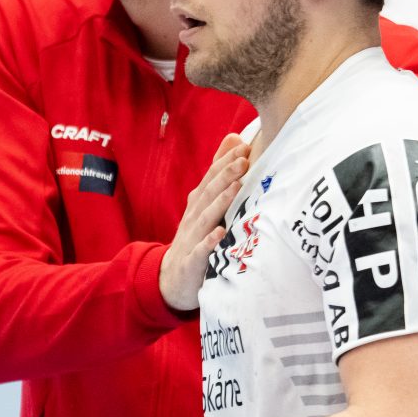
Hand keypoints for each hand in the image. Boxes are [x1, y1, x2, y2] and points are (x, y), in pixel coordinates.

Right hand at [159, 133, 249, 309]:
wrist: (173, 278)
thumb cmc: (196, 236)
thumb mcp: (205, 203)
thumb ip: (219, 172)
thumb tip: (234, 138)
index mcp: (198, 203)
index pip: (211, 178)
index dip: (225, 162)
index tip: (244, 147)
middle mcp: (194, 217)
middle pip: (209, 193)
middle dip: (226, 176)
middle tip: (244, 160)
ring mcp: (192, 238)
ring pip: (206, 217)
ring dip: (221, 202)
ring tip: (237, 188)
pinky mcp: (193, 262)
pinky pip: (201, 251)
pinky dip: (209, 241)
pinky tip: (220, 233)